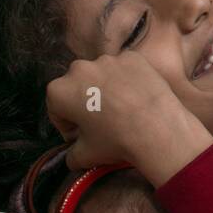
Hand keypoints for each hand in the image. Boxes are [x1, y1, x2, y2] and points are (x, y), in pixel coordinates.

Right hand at [46, 51, 212, 185]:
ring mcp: (107, 59)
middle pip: (77, 88)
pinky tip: (137, 98)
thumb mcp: (84, 156)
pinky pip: (124, 69)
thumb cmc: (115, 140)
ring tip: (122, 110)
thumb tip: (72, 157)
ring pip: (101, 75)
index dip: (68, 126)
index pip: (56, 110)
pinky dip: (127, 80)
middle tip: (101, 123)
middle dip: (84, 104)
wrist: (156, 127)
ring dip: (105, 89)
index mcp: (59, 90)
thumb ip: (71, 155)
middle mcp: (79, 68)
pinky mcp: (132, 56)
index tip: (81, 137)